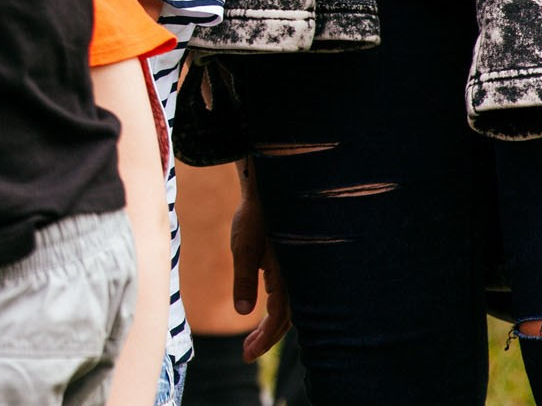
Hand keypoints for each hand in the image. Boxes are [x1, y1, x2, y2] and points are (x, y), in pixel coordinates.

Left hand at [231, 159, 291, 361]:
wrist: (267, 187)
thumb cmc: (254, 216)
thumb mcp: (243, 246)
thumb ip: (245, 279)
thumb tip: (244, 313)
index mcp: (287, 275)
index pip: (279, 318)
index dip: (264, 339)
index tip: (247, 355)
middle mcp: (297, 278)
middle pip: (286, 319)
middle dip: (267, 337)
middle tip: (247, 354)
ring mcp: (296, 272)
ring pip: (290, 308)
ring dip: (272, 326)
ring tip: (252, 341)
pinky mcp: (291, 265)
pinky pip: (290, 295)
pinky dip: (278, 309)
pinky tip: (266, 314)